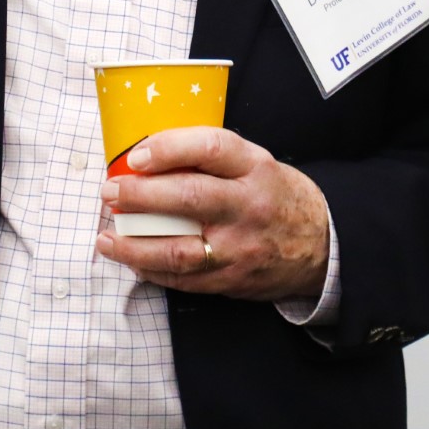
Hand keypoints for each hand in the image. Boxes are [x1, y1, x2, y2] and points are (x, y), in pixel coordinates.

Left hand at [95, 127, 328, 300]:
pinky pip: (183, 279)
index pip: (211, 148)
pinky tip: (130, 259)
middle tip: (110, 191)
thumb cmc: (277, 196)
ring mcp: (239, 248)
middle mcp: (248, 207)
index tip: (137, 155)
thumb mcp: (257, 163)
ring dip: (134, 244)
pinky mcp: (230, 280)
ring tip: (107, 236)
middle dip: (141, 195)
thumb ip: (211, 158)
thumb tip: (149, 154)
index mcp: (255, 168)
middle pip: (189, 197)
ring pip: (179, 249)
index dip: (169, 148)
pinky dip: (151, 269)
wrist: (321, 245)